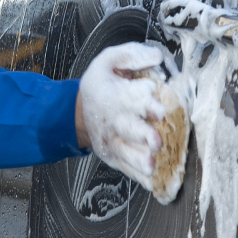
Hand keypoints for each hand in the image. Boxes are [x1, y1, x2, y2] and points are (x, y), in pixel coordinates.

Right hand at [75, 42, 164, 183]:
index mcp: (114, 95)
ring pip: (126, 152)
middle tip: (156, 141)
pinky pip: (127, 168)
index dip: (145, 102)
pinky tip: (153, 182)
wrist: (78, 112)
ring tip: (151, 166)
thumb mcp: (109, 60)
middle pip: (129, 128)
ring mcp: (113, 141)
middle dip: (143, 134)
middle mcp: (114, 121)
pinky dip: (139, 176)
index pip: (130, 97)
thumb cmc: (102, 84)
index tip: (159, 109)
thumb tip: (157, 57)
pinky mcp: (115, 157)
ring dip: (139, 159)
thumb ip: (132, 56)